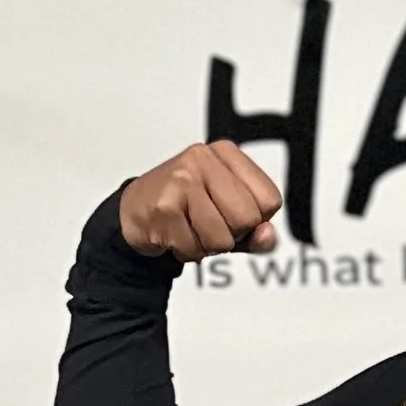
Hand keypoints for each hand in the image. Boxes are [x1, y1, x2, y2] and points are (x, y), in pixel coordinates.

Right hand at [119, 138, 281, 258]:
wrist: (135, 211)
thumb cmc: (187, 209)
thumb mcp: (230, 215)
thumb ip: (257, 230)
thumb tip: (267, 236)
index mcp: (227, 154)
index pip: (270, 200)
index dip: (256, 221)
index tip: (231, 214)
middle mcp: (204, 158)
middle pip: (248, 218)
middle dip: (232, 235)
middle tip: (208, 224)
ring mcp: (182, 179)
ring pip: (222, 238)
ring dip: (207, 247)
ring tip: (191, 229)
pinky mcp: (164, 204)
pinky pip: (195, 248)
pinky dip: (187, 252)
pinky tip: (174, 233)